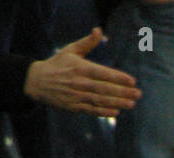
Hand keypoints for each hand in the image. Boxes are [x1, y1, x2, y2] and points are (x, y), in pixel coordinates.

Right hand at [23, 28, 140, 116]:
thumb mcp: (70, 50)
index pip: (101, 73)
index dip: (117, 78)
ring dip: (117, 103)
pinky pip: (91, 110)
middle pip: (104, 88)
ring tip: (131, 104)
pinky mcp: (73, 107)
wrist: (36, 82)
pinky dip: (103, 112)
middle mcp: (78, 82)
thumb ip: (87, 43)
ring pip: (99, 100)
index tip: (132, 81)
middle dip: (122, 92)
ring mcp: (76, 95)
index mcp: (79, 67)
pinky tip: (115, 112)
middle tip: (138, 94)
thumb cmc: (57, 64)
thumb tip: (99, 30)